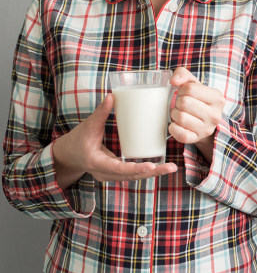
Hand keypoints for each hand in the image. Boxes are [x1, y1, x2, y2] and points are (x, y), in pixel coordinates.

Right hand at [52, 94, 177, 188]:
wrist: (69, 155)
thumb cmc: (77, 140)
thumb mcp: (87, 126)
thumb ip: (100, 113)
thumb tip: (112, 96)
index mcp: (96, 163)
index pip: (118, 169)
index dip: (135, 168)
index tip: (150, 165)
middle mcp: (105, 174)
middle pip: (131, 176)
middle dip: (152, 172)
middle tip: (171, 167)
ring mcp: (111, 175)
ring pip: (134, 177)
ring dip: (153, 173)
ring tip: (171, 167)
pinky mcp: (116, 173)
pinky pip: (133, 174)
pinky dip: (147, 171)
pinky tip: (162, 166)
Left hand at [168, 67, 224, 161]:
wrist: (205, 122)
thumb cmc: (198, 99)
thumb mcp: (194, 84)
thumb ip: (183, 74)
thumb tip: (173, 81)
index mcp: (217, 97)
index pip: (190, 89)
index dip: (182, 89)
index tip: (184, 92)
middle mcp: (215, 114)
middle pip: (184, 103)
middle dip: (178, 102)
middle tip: (181, 104)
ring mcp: (207, 128)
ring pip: (180, 118)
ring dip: (175, 114)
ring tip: (180, 113)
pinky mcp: (197, 139)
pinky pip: (180, 134)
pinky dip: (173, 128)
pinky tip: (176, 124)